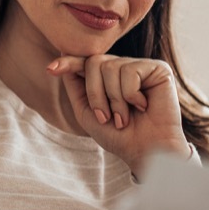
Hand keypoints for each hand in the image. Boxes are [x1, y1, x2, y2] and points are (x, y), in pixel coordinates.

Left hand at [47, 54, 190, 175]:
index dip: (68, 63)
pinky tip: (143, 107)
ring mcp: (141, 67)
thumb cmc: (119, 136)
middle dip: (95, 94)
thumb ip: (76, 87)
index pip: (85, 62)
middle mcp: (124, 68)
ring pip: (110, 67)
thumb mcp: (87, 113)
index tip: (51, 69)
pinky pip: (130, 72)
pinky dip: (131, 96)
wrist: (146, 151)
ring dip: (114, 100)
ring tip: (125, 117)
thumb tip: (61, 58)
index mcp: (108, 78)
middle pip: (94, 62)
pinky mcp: (158, 69)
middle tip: (107, 117)